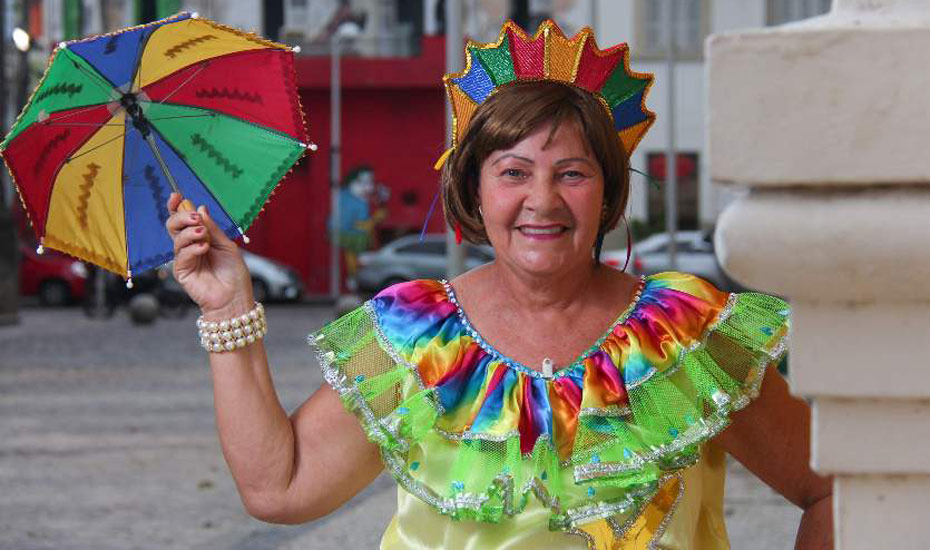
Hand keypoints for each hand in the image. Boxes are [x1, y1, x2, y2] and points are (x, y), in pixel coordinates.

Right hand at [165, 193, 253, 318]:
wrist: (235, 298)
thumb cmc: (234, 273)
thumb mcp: (227, 245)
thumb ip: (213, 228)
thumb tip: (201, 207)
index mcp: (200, 238)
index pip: (184, 220)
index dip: (177, 206)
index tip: (176, 195)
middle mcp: (189, 247)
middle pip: (173, 226)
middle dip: (181, 217)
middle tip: (194, 217)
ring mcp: (184, 259)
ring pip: (177, 239)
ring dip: (190, 232)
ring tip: (204, 234)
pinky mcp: (182, 272)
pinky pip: (182, 255)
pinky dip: (192, 248)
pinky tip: (203, 248)